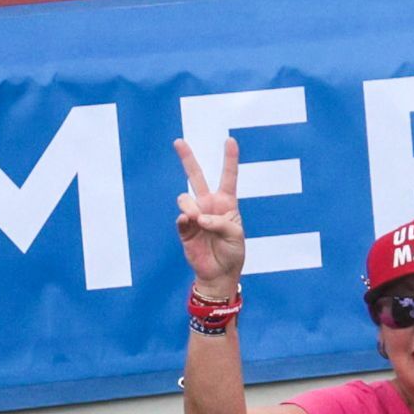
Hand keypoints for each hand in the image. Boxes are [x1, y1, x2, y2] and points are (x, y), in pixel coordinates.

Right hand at [173, 137, 248, 295]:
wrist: (219, 273)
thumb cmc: (232, 252)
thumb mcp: (235, 235)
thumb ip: (220, 222)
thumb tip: (198, 217)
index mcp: (226, 202)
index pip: (228, 177)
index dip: (229, 158)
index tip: (230, 140)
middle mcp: (208, 204)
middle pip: (196, 176)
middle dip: (186, 158)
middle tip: (178, 141)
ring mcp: (195, 215)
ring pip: (185, 198)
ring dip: (191, 207)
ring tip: (199, 221)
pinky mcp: (184, 228)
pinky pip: (180, 217)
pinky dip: (185, 219)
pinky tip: (190, 223)